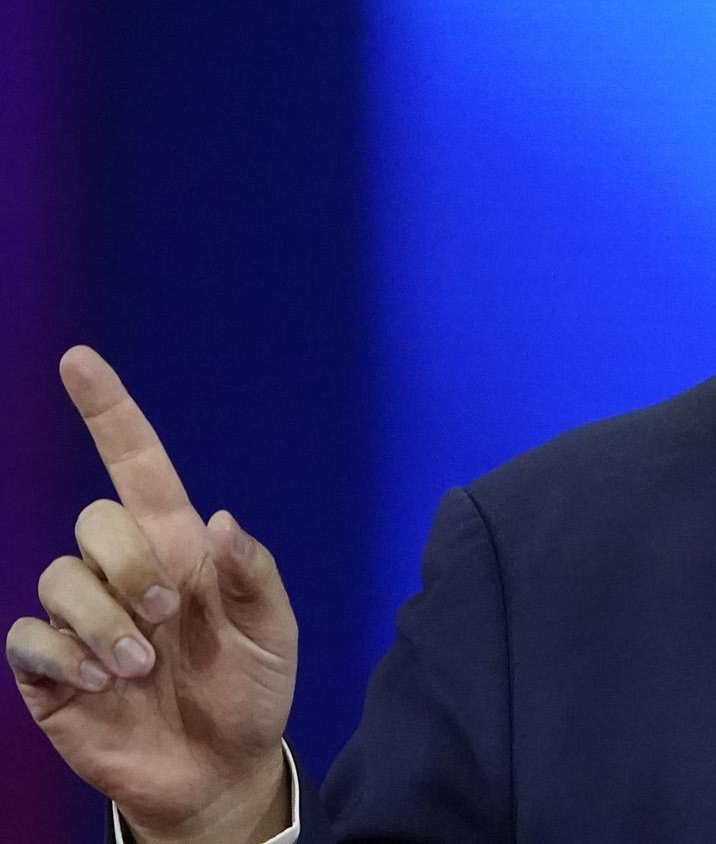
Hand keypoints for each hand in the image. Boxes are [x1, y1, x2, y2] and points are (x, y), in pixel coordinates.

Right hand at [7, 347, 296, 842]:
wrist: (219, 770)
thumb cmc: (250, 691)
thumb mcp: (274, 632)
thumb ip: (254, 574)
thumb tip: (218, 518)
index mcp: (179, 548)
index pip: (137, 465)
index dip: (109, 411)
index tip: (79, 359)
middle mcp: (124, 572)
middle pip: (95, 520)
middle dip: (130, 564)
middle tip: (168, 618)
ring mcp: (82, 618)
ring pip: (59, 577)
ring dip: (103, 622)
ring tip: (139, 668)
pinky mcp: (49, 669)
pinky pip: (27, 637)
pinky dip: (64, 657)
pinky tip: (102, 686)